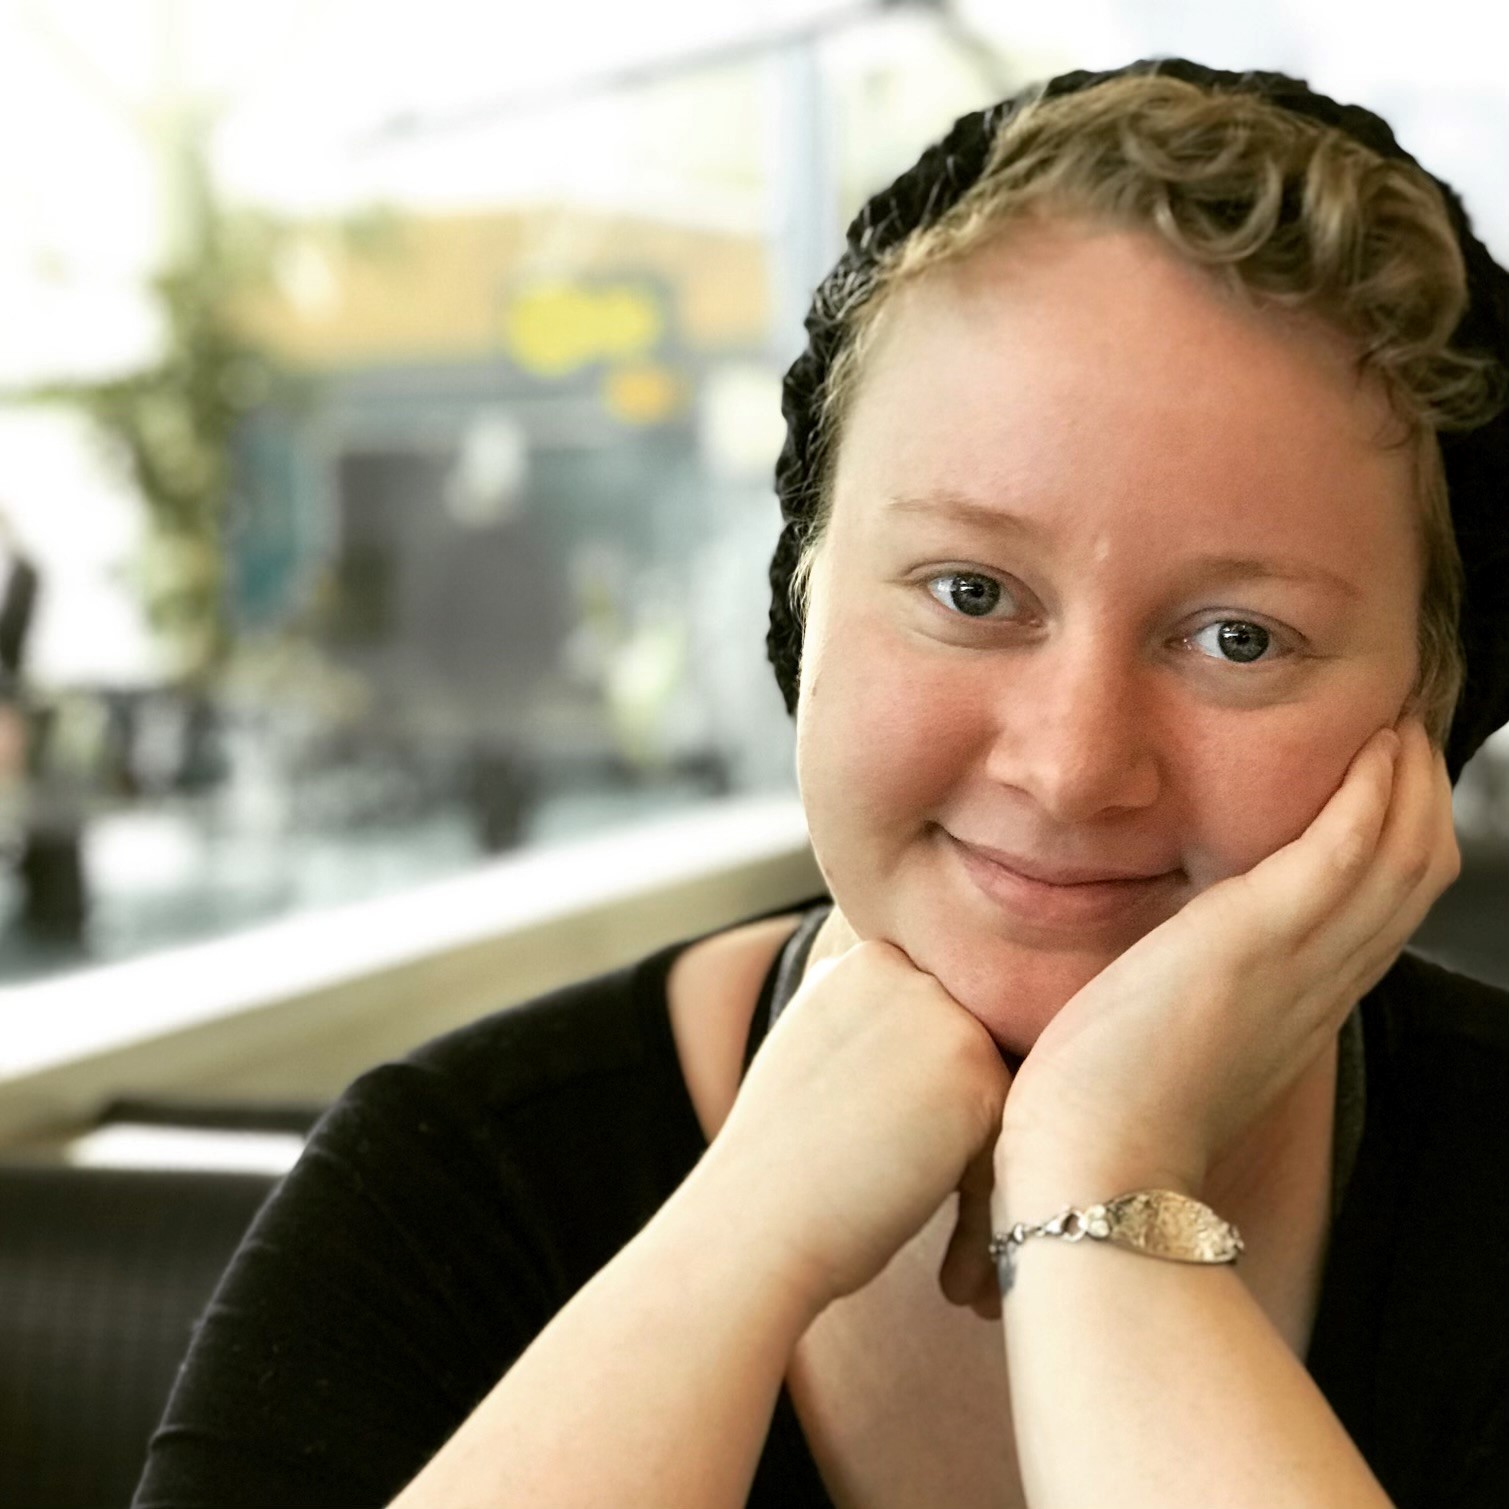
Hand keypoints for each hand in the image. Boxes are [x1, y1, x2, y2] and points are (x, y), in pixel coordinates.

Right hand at [700, 935, 1012, 1317]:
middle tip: (925, 1225)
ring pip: (998, 1105)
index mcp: (864, 962)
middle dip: (960, 1144)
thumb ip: (865, 1018)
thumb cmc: (781, 1165)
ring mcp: (944, 1015)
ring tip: (950, 1265)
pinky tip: (950, 1278)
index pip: (939, 1029)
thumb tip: (900, 1000)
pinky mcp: (979, 1075)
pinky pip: (1012, 1148)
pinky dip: (987, 1217)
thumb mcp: (812, 1051)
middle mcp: (906, 973)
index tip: (889, 1168)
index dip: (926, 1108)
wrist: (752, 1228)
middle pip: (974, 1063)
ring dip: (980, 1183)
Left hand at [998, 718, 1459, 1195]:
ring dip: (1407, 781)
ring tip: (1399, 724)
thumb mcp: (1175, 1040)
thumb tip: (1176, 962)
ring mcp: (1298, 963)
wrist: (1095, 1164)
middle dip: (1419, 798)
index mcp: (1300, 1007)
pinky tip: (1373, 748)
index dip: (1394, 843)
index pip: (1378, 911)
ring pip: (1399, 856)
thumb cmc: (1110, 1112)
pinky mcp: (1257, 941)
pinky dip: (1370, 795)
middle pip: (1411, 877)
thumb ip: (1197, 994)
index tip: (1384, 787)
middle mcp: (1319, 985)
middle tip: (1408, 734)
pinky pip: (1344, 852)